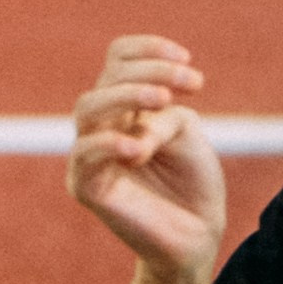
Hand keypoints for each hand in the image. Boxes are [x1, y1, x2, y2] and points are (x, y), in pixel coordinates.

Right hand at [68, 35, 226, 278]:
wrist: (198, 234)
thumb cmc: (192, 180)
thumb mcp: (185, 132)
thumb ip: (160, 115)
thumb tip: (130, 134)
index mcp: (126, 106)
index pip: (118, 60)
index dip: (147, 49)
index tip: (187, 59)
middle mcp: (103, 124)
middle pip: (107, 79)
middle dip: (151, 71)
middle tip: (193, 82)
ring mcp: (91, 155)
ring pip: (88, 108)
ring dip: (127, 95)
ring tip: (163, 99)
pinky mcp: (87, 187)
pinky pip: (84, 155)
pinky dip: (109, 144)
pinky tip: (137, 147)